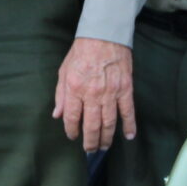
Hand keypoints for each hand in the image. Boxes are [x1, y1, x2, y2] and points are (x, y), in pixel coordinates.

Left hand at [53, 36, 136, 151]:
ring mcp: (110, 93)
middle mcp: (92, 94)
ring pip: (109, 123)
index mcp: (74, 89)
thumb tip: (57, 115)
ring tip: (104, 147)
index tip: (73, 137)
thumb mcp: (64, 70)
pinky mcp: (125, 89)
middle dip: (90, 141)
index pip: (72, 118)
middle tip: (90, 150)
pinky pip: (128, 112)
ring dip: (107, 138)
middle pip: (91, 125)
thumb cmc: (82, 51)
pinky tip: (129, 136)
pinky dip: (129, 125)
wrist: (104, 35)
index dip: (72, 131)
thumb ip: (60, 94)